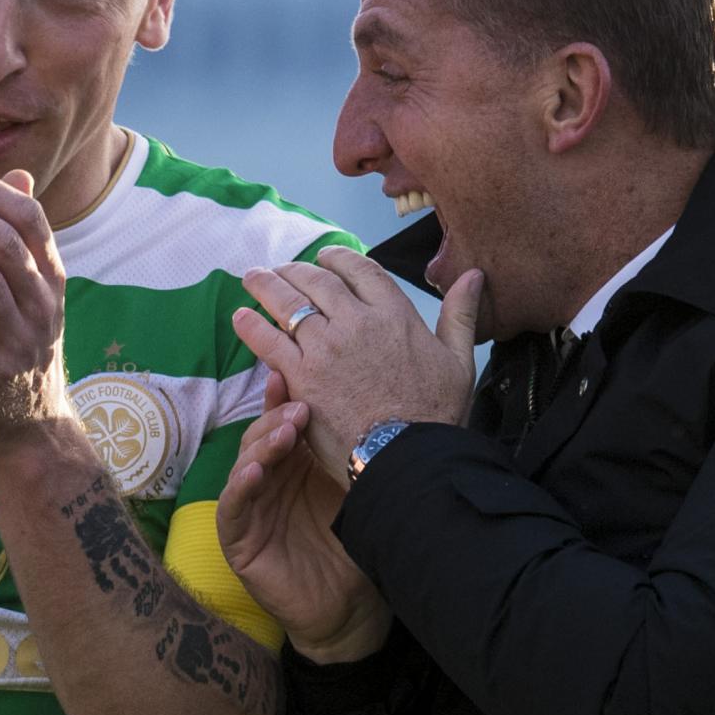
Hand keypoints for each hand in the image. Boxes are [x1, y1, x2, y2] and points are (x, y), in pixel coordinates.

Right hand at [218, 396, 392, 661]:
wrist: (351, 609)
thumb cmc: (355, 549)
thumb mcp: (354, 493)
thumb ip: (349, 454)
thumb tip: (371, 402)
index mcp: (295, 467)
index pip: (284, 424)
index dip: (284, 399)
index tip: (292, 375)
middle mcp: (269, 483)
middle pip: (261, 437)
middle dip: (277, 419)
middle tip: (300, 409)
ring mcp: (251, 510)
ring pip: (245, 466)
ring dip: (261, 446)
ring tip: (283, 434)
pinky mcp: (238, 541)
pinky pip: (233, 508)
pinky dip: (241, 487)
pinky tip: (254, 472)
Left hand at [231, 248, 480, 475]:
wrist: (407, 456)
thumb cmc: (435, 414)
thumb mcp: (460, 360)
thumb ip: (461, 314)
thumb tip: (474, 275)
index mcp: (395, 313)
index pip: (360, 268)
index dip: (337, 258)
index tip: (325, 258)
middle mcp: (357, 321)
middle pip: (317, 280)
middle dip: (295, 268)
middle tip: (280, 269)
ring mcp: (326, 347)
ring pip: (288, 302)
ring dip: (266, 285)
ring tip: (252, 278)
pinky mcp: (302, 376)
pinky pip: (269, 340)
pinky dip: (251, 324)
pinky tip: (240, 315)